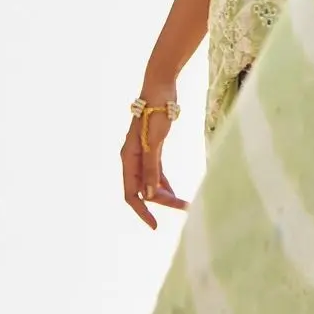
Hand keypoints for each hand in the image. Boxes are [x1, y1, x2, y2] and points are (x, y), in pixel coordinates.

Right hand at [120, 80, 188, 229]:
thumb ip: (151, 168)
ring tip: (182, 204)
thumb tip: (149, 195)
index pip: (131, 194)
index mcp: (128, 159)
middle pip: (143, 189)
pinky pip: (156, 171)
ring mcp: (142, 153)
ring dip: (164, 193)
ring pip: (150, 181)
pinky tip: (174, 191)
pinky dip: (164, 182)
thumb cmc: (155, 112)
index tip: (155, 225)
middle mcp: (132, 159)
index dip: (142, 211)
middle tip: (185, 207)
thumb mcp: (154, 142)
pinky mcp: (152, 147)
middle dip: (161, 201)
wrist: (160, 88)